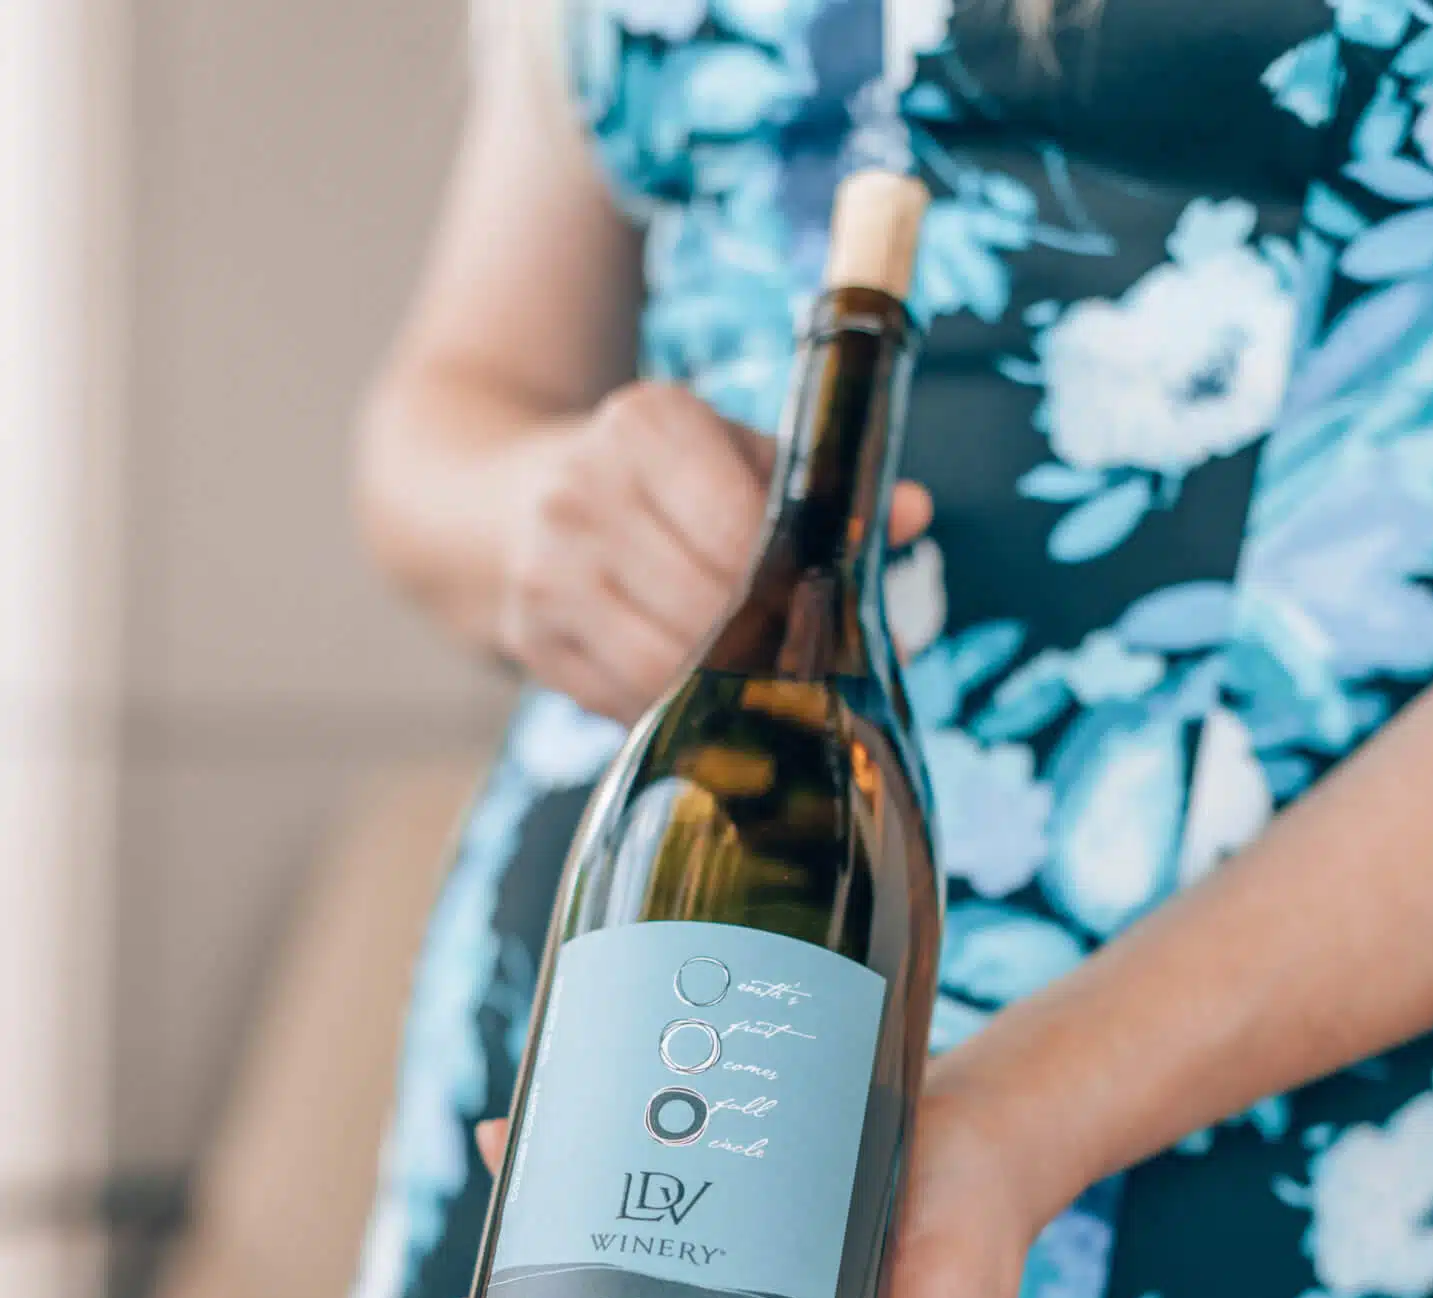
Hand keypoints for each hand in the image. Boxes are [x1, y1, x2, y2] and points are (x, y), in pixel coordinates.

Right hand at [498, 380, 931, 724]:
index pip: (740, 529)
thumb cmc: (647, 480)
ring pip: (663, 668)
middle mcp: (584, 494)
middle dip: (769, 649)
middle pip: (706, 608)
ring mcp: (547, 572)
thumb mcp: (723, 451)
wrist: (500, 504)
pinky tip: (702, 705)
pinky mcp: (529, 640)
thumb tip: (911, 514)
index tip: (829, 615)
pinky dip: (673, 714)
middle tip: (818, 671)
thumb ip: (815, 484)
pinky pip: (623, 703)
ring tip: (767, 693)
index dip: (791, 587)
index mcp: (645, 427)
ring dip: (724, 693)